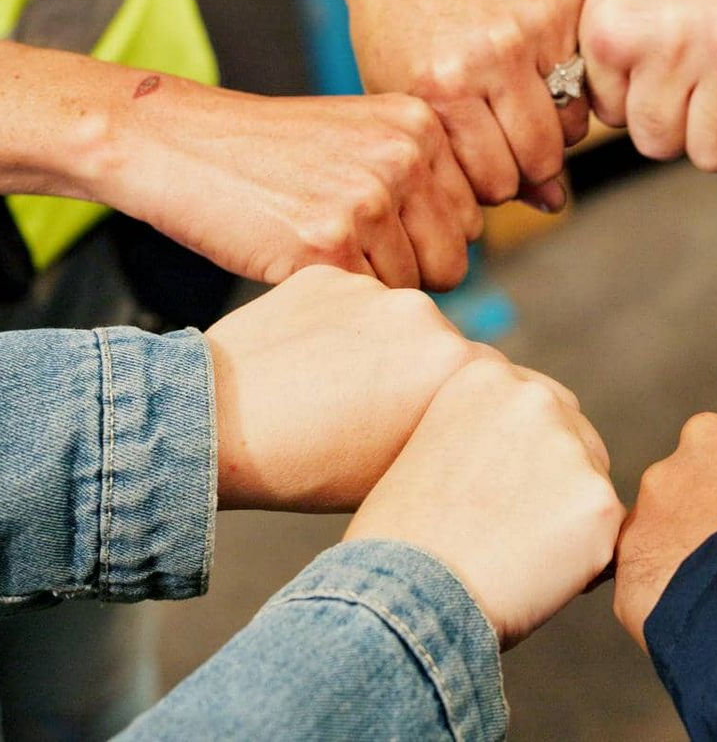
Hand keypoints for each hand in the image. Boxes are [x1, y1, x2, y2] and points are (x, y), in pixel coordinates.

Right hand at [101, 79, 480, 289]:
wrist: (179, 143)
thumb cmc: (273, 151)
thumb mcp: (365, 134)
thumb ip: (426, 171)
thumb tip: (487, 231)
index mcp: (422, 125)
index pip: (472, 218)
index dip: (427, 236)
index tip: (379, 224)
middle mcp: (405, 156)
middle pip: (454, 258)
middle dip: (409, 268)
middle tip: (350, 247)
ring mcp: (368, 199)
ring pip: (413, 287)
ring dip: (370, 284)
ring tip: (319, 247)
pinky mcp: (328, 243)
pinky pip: (368, 300)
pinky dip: (337, 295)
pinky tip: (298, 260)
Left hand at [206, 265, 488, 510]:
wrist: (208, 429)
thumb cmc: (305, 469)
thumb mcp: (399, 468)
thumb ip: (446, 429)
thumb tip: (463, 414)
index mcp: (455, 365)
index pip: (480, 383)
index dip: (450, 409)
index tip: (419, 428)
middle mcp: (424, 313)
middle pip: (440, 345)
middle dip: (417, 373)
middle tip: (370, 410)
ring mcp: (371, 288)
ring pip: (393, 320)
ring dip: (379, 345)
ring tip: (330, 387)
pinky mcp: (324, 275)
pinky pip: (346, 301)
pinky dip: (333, 326)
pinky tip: (303, 362)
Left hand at [298, 0, 585, 209]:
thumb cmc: (398, 20)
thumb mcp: (410, 98)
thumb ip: (470, 161)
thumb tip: (554, 202)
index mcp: (443, 85)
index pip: (498, 179)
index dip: (494, 186)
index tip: (484, 170)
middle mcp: (492, 52)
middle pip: (543, 155)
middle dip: (528, 164)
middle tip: (508, 146)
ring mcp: (535, 21)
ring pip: (576, 119)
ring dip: (555, 127)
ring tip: (522, 110)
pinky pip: (589, 72)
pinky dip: (570, 82)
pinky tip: (536, 69)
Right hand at [346, 358, 622, 647]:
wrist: (401, 596)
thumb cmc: (400, 538)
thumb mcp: (429, 449)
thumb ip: (485, 434)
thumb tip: (524, 456)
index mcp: (487, 376)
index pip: (543, 410)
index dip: (528, 458)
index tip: (501, 492)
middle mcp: (536, 399)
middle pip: (578, 442)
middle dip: (559, 483)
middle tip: (510, 532)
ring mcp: (571, 449)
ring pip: (591, 491)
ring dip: (569, 523)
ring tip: (510, 559)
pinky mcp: (599, 502)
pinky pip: (606, 538)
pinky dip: (583, 563)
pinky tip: (533, 578)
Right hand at [580, 0, 716, 172]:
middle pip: (713, 154)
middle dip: (713, 128)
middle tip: (715, 77)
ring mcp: (671, 36)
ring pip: (658, 142)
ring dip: (665, 116)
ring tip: (680, 67)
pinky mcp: (611, 31)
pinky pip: (612, 112)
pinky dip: (622, 92)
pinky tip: (644, 50)